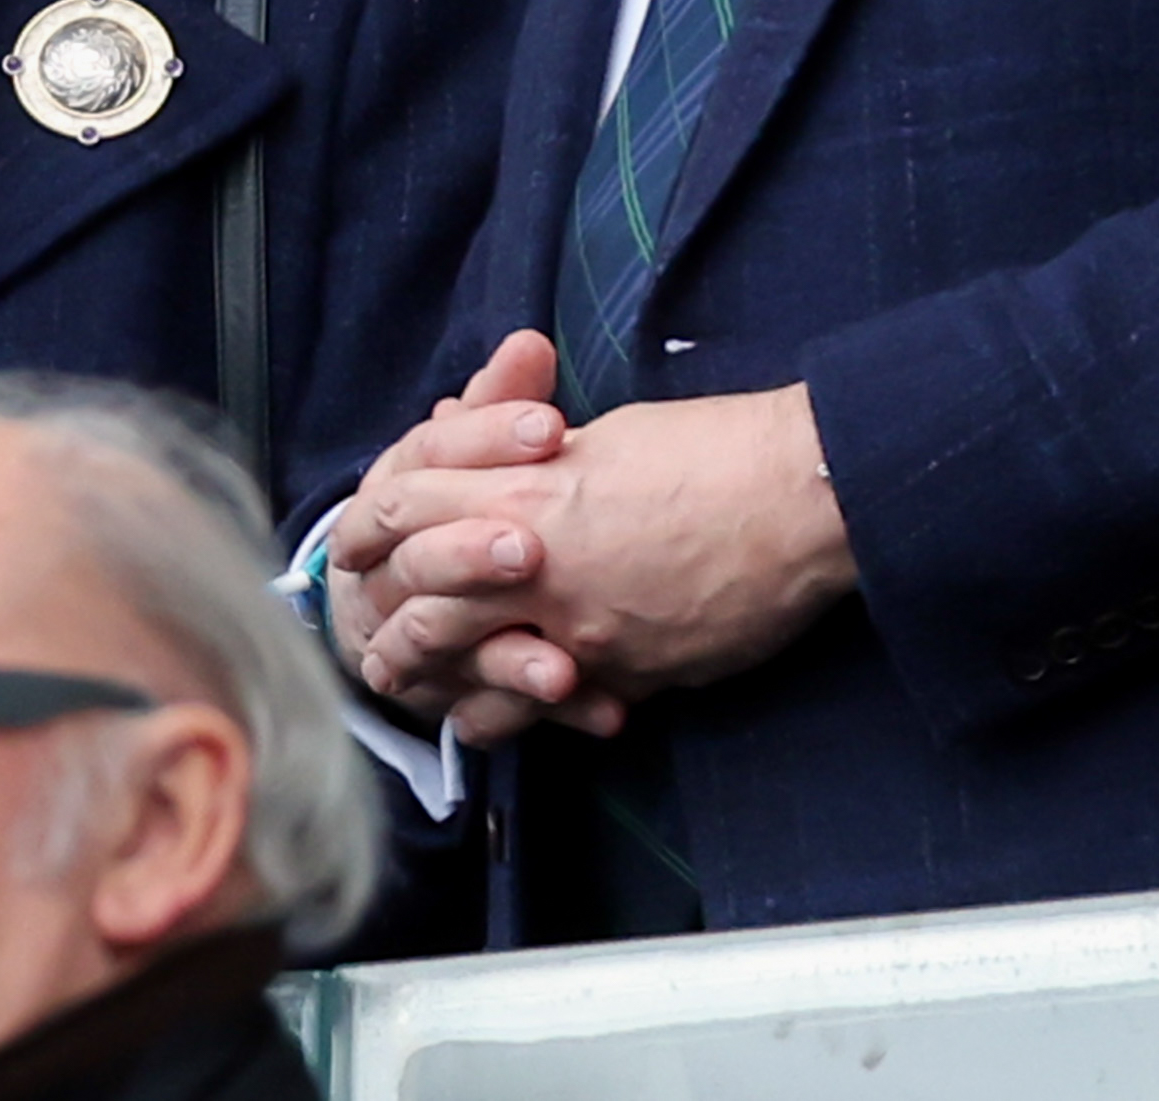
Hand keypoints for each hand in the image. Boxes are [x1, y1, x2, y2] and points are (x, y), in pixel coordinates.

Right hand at [329, 333, 582, 742]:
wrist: (386, 604)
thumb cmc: (447, 510)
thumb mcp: (470, 449)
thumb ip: (499, 402)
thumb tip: (530, 343)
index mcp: (394, 488)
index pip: (423, 456)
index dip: (483, 440)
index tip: (552, 428)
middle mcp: (384, 566)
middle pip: (415, 559)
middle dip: (468, 556)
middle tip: (530, 551)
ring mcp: (403, 636)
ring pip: (438, 647)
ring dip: (504, 655)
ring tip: (564, 667)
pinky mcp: (439, 693)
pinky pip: (484, 712)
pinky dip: (541, 713)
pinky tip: (601, 710)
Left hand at [344, 350, 856, 737]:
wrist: (803, 495)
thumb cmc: (715, 447)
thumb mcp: (607, 436)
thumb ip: (540, 464)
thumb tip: (501, 469)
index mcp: (524, 489)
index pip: (406, 506)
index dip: (370, 525)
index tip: (355, 543)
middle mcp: (537, 567)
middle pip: (425, 603)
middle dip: (388, 624)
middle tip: (370, 642)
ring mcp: (581, 628)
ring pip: (478, 669)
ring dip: (441, 682)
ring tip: (417, 694)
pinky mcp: (629, 672)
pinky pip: (552, 709)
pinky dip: (518, 716)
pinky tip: (497, 721)